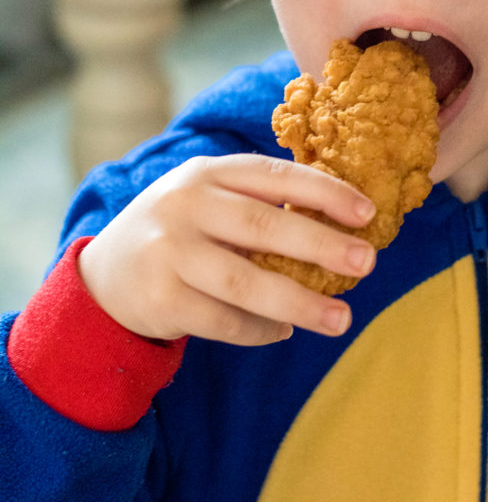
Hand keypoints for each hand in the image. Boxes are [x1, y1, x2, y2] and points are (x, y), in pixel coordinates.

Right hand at [77, 154, 375, 345]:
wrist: (105, 273)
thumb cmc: (181, 229)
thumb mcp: (208, 198)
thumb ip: (259, 202)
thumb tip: (340, 225)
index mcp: (207, 172)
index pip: (274, 176)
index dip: (324, 192)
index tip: (367, 213)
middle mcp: (186, 206)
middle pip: (264, 227)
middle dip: (322, 245)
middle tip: (367, 263)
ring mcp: (170, 253)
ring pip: (246, 282)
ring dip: (300, 303)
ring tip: (341, 318)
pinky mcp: (161, 299)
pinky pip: (224, 321)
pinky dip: (260, 330)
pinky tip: (284, 331)